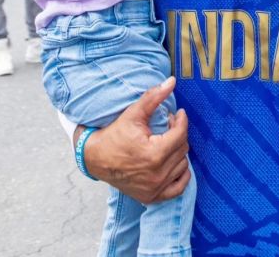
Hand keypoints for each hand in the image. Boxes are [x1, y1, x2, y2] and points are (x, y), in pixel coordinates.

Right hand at [83, 77, 190, 203]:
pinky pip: (179, 188)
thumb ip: (153, 97)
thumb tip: (172, 81)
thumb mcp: (133, 114)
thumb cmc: (114, 135)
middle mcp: (156, 175)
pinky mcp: (152, 197)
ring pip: (182, 165)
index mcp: (153, 154)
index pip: (180, 134)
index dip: (181, 120)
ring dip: (178, 151)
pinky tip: (173, 162)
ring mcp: (154, 189)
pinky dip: (181, 175)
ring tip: (166, 141)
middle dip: (178, 133)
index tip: (178, 113)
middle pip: (182, 148)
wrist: (95, 159)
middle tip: (168, 125)